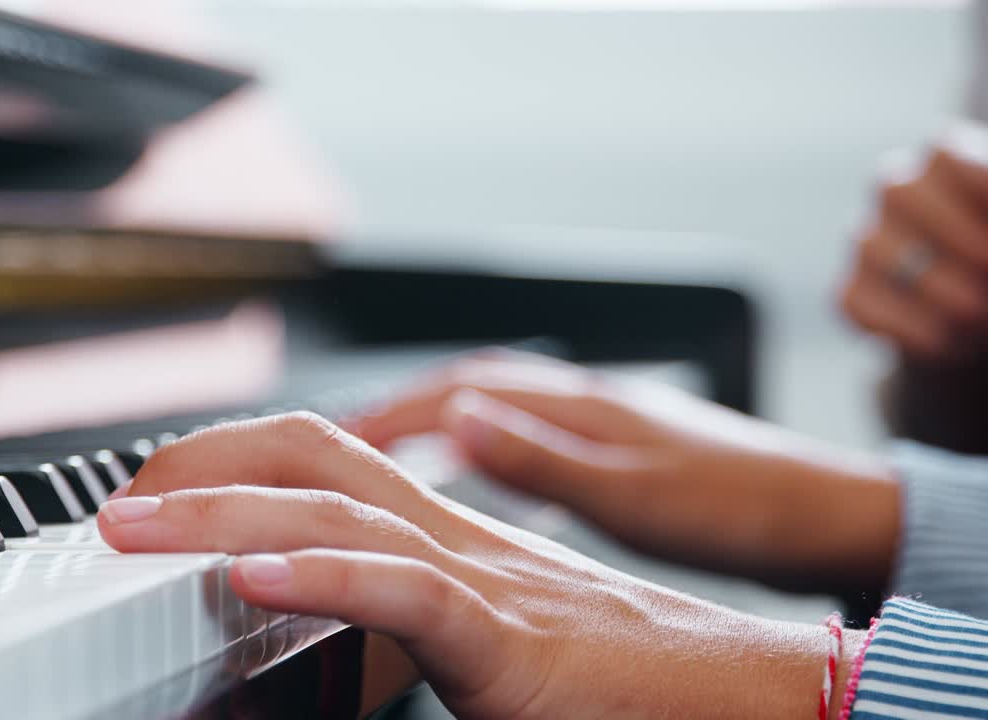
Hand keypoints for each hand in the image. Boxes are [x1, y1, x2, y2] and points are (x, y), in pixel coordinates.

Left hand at [99, 412, 854, 718]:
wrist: (730, 692)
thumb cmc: (612, 673)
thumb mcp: (480, 630)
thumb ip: (397, 615)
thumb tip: (309, 610)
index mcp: (444, 533)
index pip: (324, 461)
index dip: (231, 459)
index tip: (158, 486)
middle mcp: (454, 535)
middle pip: (314, 459)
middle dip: (206, 466)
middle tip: (119, 500)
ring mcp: (482, 576)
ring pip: (341, 514)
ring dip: (227, 514)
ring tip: (138, 528)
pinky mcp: (509, 637)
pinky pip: (407, 591)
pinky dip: (328, 577)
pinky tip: (259, 577)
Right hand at [351, 351, 899, 594]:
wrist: (825, 511)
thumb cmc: (742, 506)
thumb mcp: (633, 494)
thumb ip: (542, 458)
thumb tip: (455, 421)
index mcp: (581, 403)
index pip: (461, 389)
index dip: (391, 410)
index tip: (337, 432)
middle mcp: (585, 397)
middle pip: (470, 384)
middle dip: (402, 404)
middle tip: (345, 434)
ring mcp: (603, 416)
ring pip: (498, 404)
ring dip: (438, 420)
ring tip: (389, 448)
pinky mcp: (619, 444)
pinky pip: (528, 429)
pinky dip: (484, 442)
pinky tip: (479, 468)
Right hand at [841, 122, 987, 360]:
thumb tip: (984, 254)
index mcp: (948, 160)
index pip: (944, 152)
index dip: (978, 182)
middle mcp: (898, 193)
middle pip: (898, 190)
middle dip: (957, 237)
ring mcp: (868, 243)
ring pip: (872, 247)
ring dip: (938, 289)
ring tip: (980, 316)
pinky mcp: (852, 293)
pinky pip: (856, 303)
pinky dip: (907, 328)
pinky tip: (951, 341)